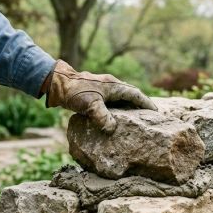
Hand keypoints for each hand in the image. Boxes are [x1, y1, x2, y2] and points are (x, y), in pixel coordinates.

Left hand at [42, 60, 156, 132]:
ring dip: (128, 106)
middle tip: (147, 116)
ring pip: (120, 97)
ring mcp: (102, 88)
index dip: (146, 103)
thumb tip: (112, 129)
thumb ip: (103, 117)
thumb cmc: (75, 92)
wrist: (56, 83)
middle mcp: (110, 84)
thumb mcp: (91, 105)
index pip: (136, 94)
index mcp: (114, 86)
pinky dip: (116, 108)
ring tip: (134, 118)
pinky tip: (114, 117)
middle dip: (140, 104)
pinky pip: (110, 100)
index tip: (156, 112)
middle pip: (130, 94)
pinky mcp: (94, 92)